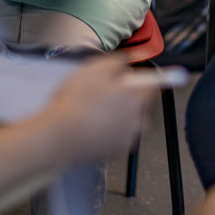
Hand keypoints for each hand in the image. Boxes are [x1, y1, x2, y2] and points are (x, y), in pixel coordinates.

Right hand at [38, 55, 155, 164]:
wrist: (61, 135)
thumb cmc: (79, 99)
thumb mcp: (97, 67)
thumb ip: (119, 61)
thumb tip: (127, 64)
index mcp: (137, 97)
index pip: (153, 84)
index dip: (143, 78)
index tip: (131, 77)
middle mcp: (139, 119)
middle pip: (142, 105)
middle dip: (129, 99)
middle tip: (106, 94)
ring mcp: (129, 138)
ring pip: (131, 122)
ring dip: (121, 116)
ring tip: (97, 112)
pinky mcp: (117, 152)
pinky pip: (119, 137)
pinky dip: (112, 132)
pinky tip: (94, 126)